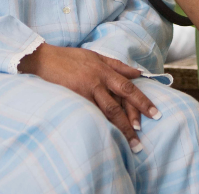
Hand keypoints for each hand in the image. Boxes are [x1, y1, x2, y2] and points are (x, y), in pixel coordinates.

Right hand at [17, 44, 160, 151]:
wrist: (44, 58)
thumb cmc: (70, 58)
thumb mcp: (96, 56)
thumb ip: (118, 66)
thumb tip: (138, 72)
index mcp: (105, 70)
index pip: (128, 87)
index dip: (142, 101)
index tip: (155, 113)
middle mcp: (98, 80)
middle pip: (120, 102)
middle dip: (133, 119)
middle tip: (142, 137)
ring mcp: (85, 90)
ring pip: (107, 111)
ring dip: (120, 128)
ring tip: (131, 143)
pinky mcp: (74, 98)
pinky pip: (91, 113)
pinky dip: (101, 125)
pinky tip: (108, 137)